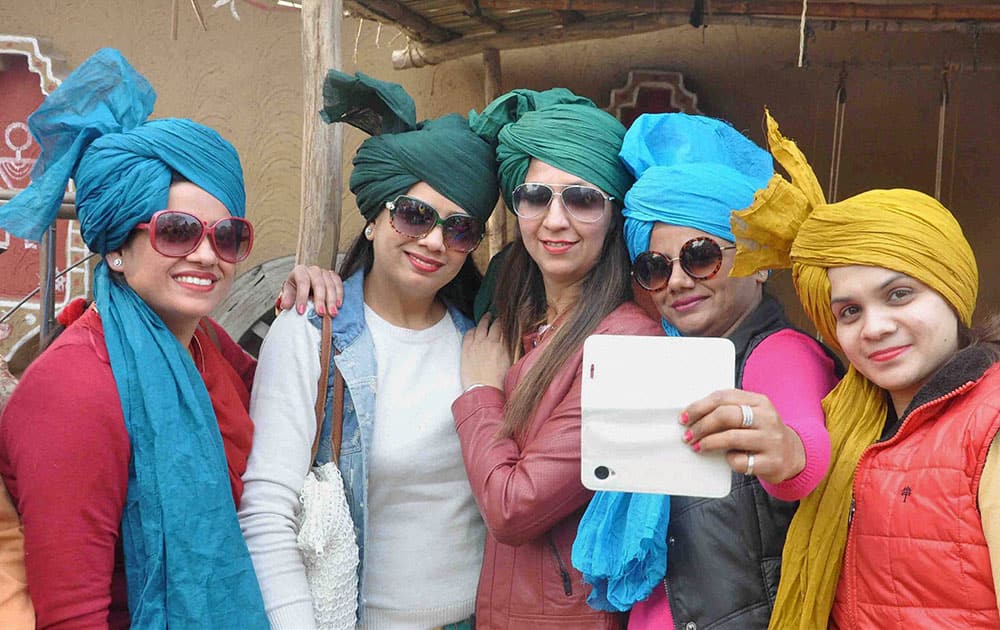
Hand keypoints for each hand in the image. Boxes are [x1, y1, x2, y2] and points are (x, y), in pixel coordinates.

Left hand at [277, 265, 342, 315]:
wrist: (305, 285)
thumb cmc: (297, 289)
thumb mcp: (289, 292)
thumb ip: (287, 298)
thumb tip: (286, 305)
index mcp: (300, 271)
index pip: (302, 282)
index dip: (302, 297)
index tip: (301, 311)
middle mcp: (313, 270)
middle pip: (318, 283)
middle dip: (320, 300)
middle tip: (320, 313)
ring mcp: (325, 272)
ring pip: (330, 285)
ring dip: (331, 300)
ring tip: (331, 313)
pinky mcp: (333, 277)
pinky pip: (338, 284)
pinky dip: (339, 295)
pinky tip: (338, 305)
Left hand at [460, 315, 511, 390]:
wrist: (484, 391)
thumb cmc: (499, 382)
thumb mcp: (511, 364)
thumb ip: (512, 351)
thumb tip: (513, 342)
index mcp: (504, 346)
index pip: (505, 328)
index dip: (505, 322)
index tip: (506, 321)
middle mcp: (491, 342)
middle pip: (494, 324)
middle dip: (496, 319)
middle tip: (496, 316)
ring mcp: (477, 344)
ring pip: (481, 326)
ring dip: (484, 320)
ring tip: (486, 316)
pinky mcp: (466, 349)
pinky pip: (469, 333)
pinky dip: (472, 329)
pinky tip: (474, 329)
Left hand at [681, 389, 805, 484]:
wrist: (793, 455)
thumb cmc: (761, 432)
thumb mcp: (752, 414)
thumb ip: (728, 410)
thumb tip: (692, 416)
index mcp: (760, 401)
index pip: (723, 397)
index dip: (699, 407)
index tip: (684, 417)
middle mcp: (767, 418)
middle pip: (726, 416)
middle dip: (701, 425)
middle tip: (688, 435)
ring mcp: (771, 441)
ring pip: (731, 438)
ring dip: (708, 442)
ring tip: (697, 446)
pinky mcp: (772, 462)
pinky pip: (741, 461)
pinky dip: (729, 460)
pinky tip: (727, 458)